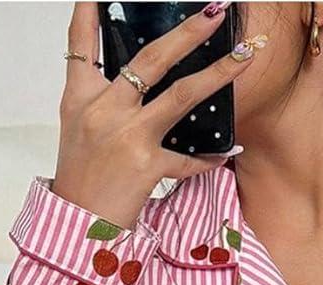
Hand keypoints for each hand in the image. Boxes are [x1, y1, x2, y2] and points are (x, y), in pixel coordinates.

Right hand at [53, 3, 254, 227]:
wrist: (78, 226)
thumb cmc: (81, 180)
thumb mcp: (78, 131)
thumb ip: (102, 100)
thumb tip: (132, 80)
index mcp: (81, 99)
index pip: (82, 44)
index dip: (89, 12)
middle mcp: (103, 111)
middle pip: (149, 60)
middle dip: (186, 32)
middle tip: (213, 11)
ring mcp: (127, 137)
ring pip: (181, 95)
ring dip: (217, 72)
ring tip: (244, 55)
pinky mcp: (147, 167)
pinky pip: (188, 159)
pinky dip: (208, 157)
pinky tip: (226, 150)